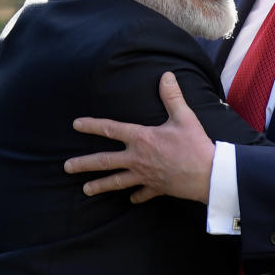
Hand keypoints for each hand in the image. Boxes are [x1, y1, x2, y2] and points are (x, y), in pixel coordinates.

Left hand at [66, 72, 214, 203]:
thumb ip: (172, 96)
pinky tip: (129, 199)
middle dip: (84, 164)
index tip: (76, 124)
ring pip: (117, 182)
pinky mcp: (156, 188)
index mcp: (141, 138)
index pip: (111, 129)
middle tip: (66, 167)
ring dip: (100, 185)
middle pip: (105, 162)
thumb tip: (166, 76)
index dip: (92, 125)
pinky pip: (142, 193)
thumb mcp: (184, 117)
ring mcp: (145, 176)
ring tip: (85, 190)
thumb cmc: (195, 145)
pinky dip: (135, 196)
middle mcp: (137, 158)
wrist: (208, 175)